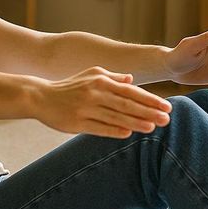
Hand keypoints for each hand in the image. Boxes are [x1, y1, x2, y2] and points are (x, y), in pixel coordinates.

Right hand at [35, 66, 171, 138]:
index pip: (131, 91)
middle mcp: (95, 93)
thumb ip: (112, 77)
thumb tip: (131, 80)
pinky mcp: (76, 122)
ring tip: (152, 128)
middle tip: (166, 119)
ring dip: (135, 122)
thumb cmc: (70, 86)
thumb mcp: (91, 75)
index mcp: (101, 80)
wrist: (41, 96)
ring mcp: (85, 108)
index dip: (150, 99)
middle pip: (127, 104)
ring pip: (115, 116)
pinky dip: (114, 130)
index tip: (166, 106)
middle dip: (148, 112)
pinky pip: (99, 127)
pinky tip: (128, 134)